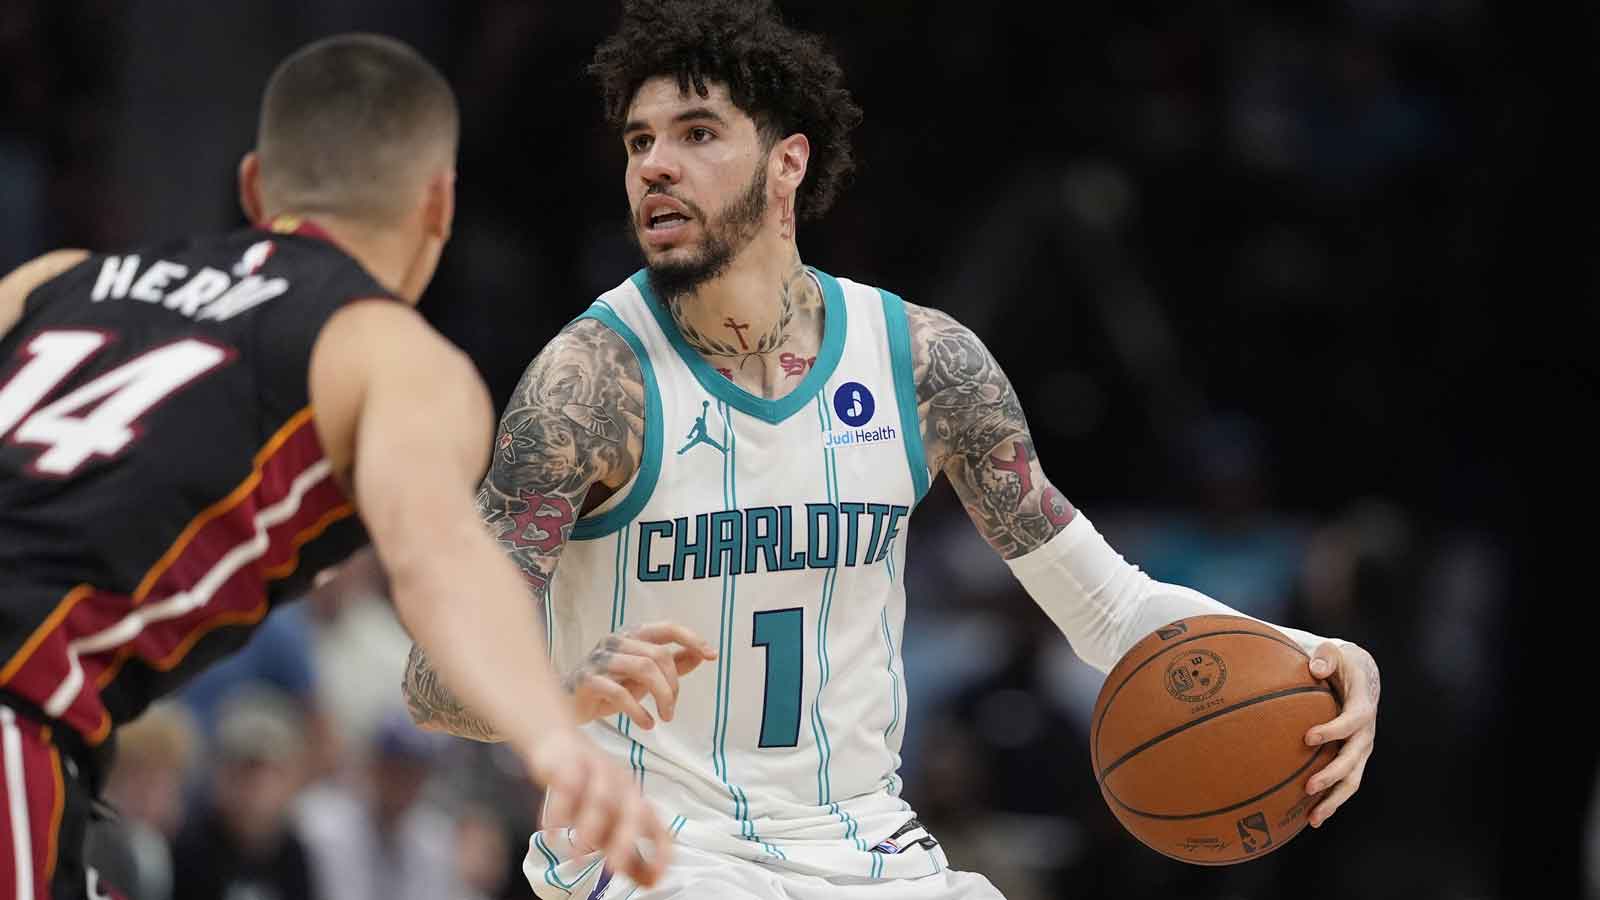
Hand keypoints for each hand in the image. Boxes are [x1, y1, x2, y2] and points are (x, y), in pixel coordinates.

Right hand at [527, 730, 671, 886]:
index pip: (657, 826)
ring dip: (589, 830)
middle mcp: (622, 786)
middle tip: (614, 869)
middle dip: (625, 842)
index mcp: (636, 801)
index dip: (660, 851)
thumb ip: (630, 855)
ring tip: (577, 858)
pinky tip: (552, 831)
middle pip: (632, 812)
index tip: (657, 877)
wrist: (559, 742)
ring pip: (599, 800)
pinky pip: (567, 786)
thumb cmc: (590, 789)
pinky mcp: (569, 765)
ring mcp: (597, 772)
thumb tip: (651, 884)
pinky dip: (559, 810)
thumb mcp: (611, 822)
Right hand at [564, 623, 716, 728]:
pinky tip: (647, 723)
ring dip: (661, 696)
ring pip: (643, 668)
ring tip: (664, 717)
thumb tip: (702, 654)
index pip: (666, 628)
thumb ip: (672, 663)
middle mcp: (616, 641)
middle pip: (658, 654)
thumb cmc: (610, 687)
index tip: (712, 655)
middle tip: (672, 709)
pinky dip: (639, 711)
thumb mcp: (645, 676)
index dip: (691, 639)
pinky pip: (620, 693)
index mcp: (632, 635)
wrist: (568, 705)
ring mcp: (600, 659)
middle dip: (673, 684)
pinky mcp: (587, 680)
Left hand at [1302, 640, 1379, 827]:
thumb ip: (1326, 656)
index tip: (1308, 737)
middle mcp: (1366, 732)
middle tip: (1308, 786)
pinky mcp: (1353, 758)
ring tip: (1312, 818)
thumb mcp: (1334, 652)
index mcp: (1363, 706)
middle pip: (1354, 759)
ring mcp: (1361, 748)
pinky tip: (1308, 816)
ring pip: (1352, 780)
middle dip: (1332, 774)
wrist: (1359, 674)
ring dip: (1334, 800)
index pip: (1353, 721)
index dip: (1334, 730)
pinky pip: (1344, 783)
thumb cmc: (1339, 661)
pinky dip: (1330, 800)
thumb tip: (1315, 668)